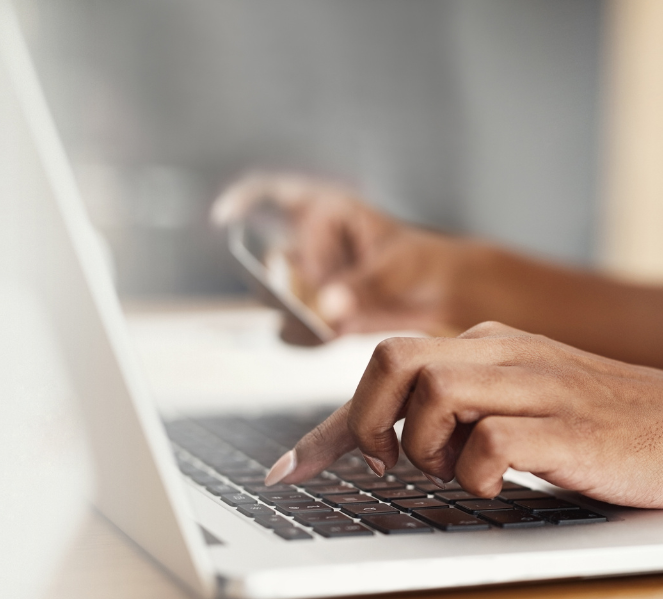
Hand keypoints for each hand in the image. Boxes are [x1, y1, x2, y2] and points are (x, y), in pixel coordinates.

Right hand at [212, 173, 458, 344]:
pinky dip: (307, 336)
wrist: (438, 298)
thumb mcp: (397, 269)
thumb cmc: (421, 265)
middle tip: (341, 300)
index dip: (243, 199)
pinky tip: (329, 338)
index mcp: (327, 209)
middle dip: (306, 284)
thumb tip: (328, 308)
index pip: (275, 195)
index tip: (224, 217)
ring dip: (305, 313)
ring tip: (345, 319)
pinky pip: (294, 328)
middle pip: (278, 259)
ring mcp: (306, 277)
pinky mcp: (312, 311)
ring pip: (280, 296)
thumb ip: (363, 287)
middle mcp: (308, 241)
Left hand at [264, 322, 662, 507]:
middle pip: (392, 361)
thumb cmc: (612, 424)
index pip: (387, 364)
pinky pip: (490, 441)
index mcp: (491, 345)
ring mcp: (538, 387)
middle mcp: (505, 355)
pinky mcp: (569, 429)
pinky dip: (476, 473)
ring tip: (456, 474)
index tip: (290, 468)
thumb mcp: (529, 404)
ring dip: (424, 448)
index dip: (327, 426)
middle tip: (389, 466)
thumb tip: (395, 443)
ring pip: (432, 394)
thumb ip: (467, 410)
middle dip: (367, 422)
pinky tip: (498, 484)